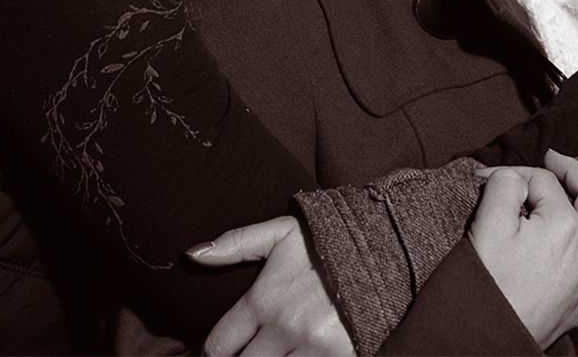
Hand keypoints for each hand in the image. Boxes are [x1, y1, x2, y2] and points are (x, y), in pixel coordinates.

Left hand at [187, 216, 353, 355]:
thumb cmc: (326, 242)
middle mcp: (285, 329)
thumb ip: (235, 243)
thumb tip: (191, 255)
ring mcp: (314, 348)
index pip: (219, 345)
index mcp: (264, 300)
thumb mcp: (279, 233)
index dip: (212, 354)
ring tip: (269, 355)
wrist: (385, 250)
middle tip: (243, 353)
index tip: (215, 354)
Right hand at [470, 158, 577, 348]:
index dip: (514, 173)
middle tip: (554, 158)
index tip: (487, 177)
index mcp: (565, 226)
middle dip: (575, 170)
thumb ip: (505, 185)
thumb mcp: (488, 221)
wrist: (482, 336)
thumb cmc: (485, 280)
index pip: (544, 181)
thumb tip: (514, 178)